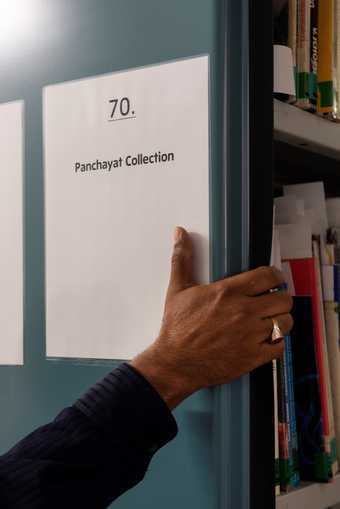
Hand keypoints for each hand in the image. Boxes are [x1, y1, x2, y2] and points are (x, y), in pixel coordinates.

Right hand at [131, 227, 292, 408]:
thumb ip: (182, 259)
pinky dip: (277, 342)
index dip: (275, 276)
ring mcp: (250, 335)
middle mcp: (244, 312)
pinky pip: (280, 346)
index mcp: (228, 292)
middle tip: (272, 301)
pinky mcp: (252, 356)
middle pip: (284, 299)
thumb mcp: (178, 289)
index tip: (273, 280)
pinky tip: (267, 339)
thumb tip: (179, 235)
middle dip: (280, 298)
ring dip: (281, 320)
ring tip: (271, 320)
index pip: (269, 276)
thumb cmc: (176, 328)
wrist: (174, 362)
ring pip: (286, 322)